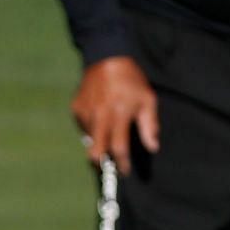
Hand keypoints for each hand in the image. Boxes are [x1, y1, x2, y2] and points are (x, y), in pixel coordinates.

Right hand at [71, 56, 159, 174]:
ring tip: (107, 134)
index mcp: (119, 115)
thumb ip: (149, 125)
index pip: (119, 148)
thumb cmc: (131, 81)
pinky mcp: (76, 108)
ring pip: (90, 139)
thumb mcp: (147, 100)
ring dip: (98, 142)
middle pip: (95, 151)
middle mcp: (100, 116)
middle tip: (106, 166)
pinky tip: (99, 119)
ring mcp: (86, 113)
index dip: (122, 164)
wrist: (106, 59)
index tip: (125, 170)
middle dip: (100, 164)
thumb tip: (152, 147)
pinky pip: (83, 126)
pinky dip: (91, 129)